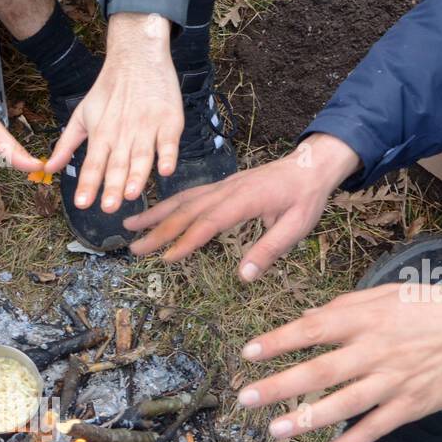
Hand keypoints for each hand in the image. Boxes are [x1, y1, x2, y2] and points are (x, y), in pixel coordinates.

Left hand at [43, 12, 180, 212]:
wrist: (136, 56)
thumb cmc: (108, 90)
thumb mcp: (81, 115)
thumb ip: (66, 145)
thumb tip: (48, 168)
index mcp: (101, 134)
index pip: (92, 164)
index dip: (88, 184)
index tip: (82, 203)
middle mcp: (122, 134)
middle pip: (117, 164)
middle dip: (112, 187)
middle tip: (108, 207)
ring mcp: (146, 127)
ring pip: (141, 156)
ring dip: (136, 176)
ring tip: (131, 194)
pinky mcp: (168, 120)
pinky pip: (168, 141)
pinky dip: (168, 155)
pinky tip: (166, 170)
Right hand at [126, 133, 360, 271]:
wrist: (312, 165)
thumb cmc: (306, 197)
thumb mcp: (297, 226)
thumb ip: (270, 250)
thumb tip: (244, 276)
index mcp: (245, 200)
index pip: (209, 222)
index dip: (187, 241)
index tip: (167, 258)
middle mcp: (227, 190)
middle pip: (187, 211)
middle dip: (158, 231)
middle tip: (134, 249)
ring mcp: (221, 186)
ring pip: (182, 199)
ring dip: (155, 214)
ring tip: (129, 226)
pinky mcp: (221, 186)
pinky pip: (189, 195)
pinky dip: (168, 205)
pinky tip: (155, 214)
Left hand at [238, 282, 441, 441]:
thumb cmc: (434, 308)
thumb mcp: (388, 295)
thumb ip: (345, 308)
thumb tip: (306, 318)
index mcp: (367, 320)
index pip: (312, 330)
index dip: (278, 341)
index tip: (248, 353)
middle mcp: (375, 351)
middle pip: (319, 371)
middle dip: (278, 386)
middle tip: (244, 398)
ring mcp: (393, 381)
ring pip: (342, 404)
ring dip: (305, 419)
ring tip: (274, 430)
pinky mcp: (410, 405)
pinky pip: (373, 429)